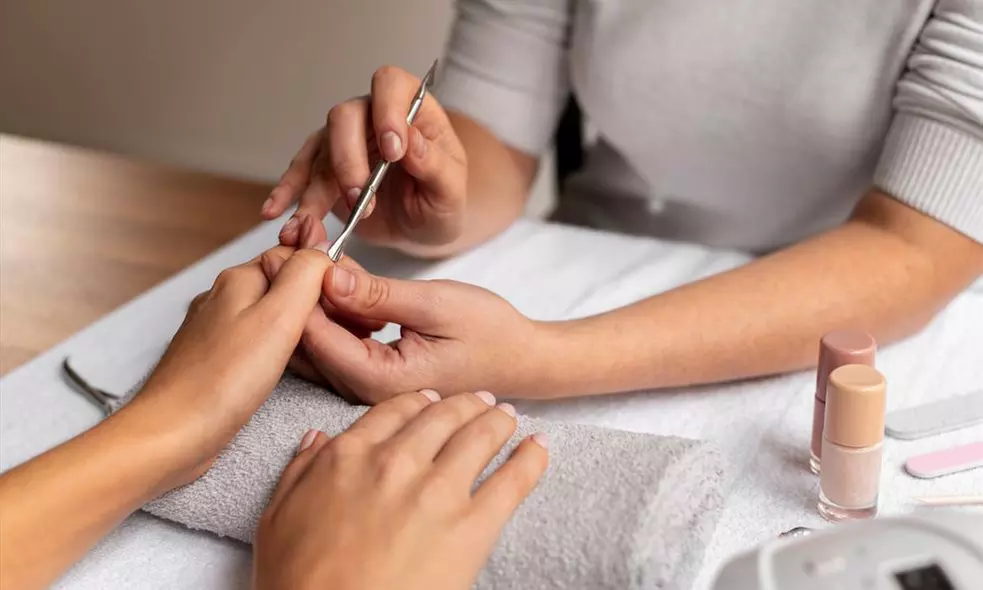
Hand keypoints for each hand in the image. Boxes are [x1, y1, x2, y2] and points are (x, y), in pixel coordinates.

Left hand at [131, 244, 334, 486]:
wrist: (172, 434)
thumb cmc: (219, 382)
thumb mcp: (278, 317)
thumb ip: (305, 275)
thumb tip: (323, 251)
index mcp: (238, 280)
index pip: (294, 256)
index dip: (325, 275)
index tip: (345, 303)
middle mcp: (224, 299)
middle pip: (283, 285)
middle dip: (313, 303)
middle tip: (338, 330)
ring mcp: (217, 330)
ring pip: (271, 315)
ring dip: (298, 328)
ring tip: (318, 351)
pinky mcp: (216, 360)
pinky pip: (257, 342)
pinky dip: (278, 350)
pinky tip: (287, 370)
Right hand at [253, 390, 548, 589]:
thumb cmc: (299, 582)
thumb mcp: (276, 519)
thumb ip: (298, 472)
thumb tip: (316, 440)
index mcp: (349, 456)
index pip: (395, 409)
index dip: (420, 401)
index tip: (432, 400)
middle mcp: (396, 462)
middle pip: (442, 415)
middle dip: (465, 403)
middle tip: (481, 401)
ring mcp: (437, 491)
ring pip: (480, 435)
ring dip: (498, 421)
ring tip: (509, 417)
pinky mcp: (472, 527)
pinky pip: (513, 480)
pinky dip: (531, 458)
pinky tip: (540, 446)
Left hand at [260, 249, 543, 402]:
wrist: (521, 359)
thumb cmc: (489, 332)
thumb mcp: (435, 303)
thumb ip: (378, 295)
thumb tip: (326, 276)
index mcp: (379, 380)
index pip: (314, 334)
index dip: (297, 285)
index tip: (292, 242)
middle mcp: (362, 392)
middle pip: (304, 339)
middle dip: (297, 286)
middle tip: (300, 236)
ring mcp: (363, 386)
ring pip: (313, 340)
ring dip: (312, 293)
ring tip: (319, 246)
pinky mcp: (368, 375)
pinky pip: (332, 341)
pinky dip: (329, 306)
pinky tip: (341, 275)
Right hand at [262, 65, 467, 251]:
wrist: (422, 226)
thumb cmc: (441, 201)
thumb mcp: (450, 189)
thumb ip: (434, 165)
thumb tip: (410, 143)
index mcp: (411, 110)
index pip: (391, 86)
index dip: (388, 112)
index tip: (394, 152)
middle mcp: (372, 117)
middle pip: (344, 117)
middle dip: (348, 160)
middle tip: (361, 201)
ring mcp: (344, 141)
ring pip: (319, 151)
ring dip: (314, 189)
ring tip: (311, 225)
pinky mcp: (325, 169)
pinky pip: (301, 175)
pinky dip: (287, 194)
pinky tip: (276, 212)